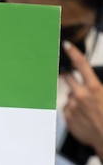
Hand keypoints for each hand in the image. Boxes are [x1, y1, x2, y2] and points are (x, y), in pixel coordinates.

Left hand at [61, 42, 102, 157]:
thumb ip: (98, 86)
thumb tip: (94, 82)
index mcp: (94, 88)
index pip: (81, 64)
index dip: (73, 53)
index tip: (66, 46)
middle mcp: (80, 96)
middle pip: (67, 78)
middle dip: (68, 75)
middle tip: (70, 76)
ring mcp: (72, 107)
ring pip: (70, 96)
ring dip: (75, 98)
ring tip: (88, 107)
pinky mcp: (67, 118)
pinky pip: (67, 109)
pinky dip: (73, 110)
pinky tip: (84, 115)